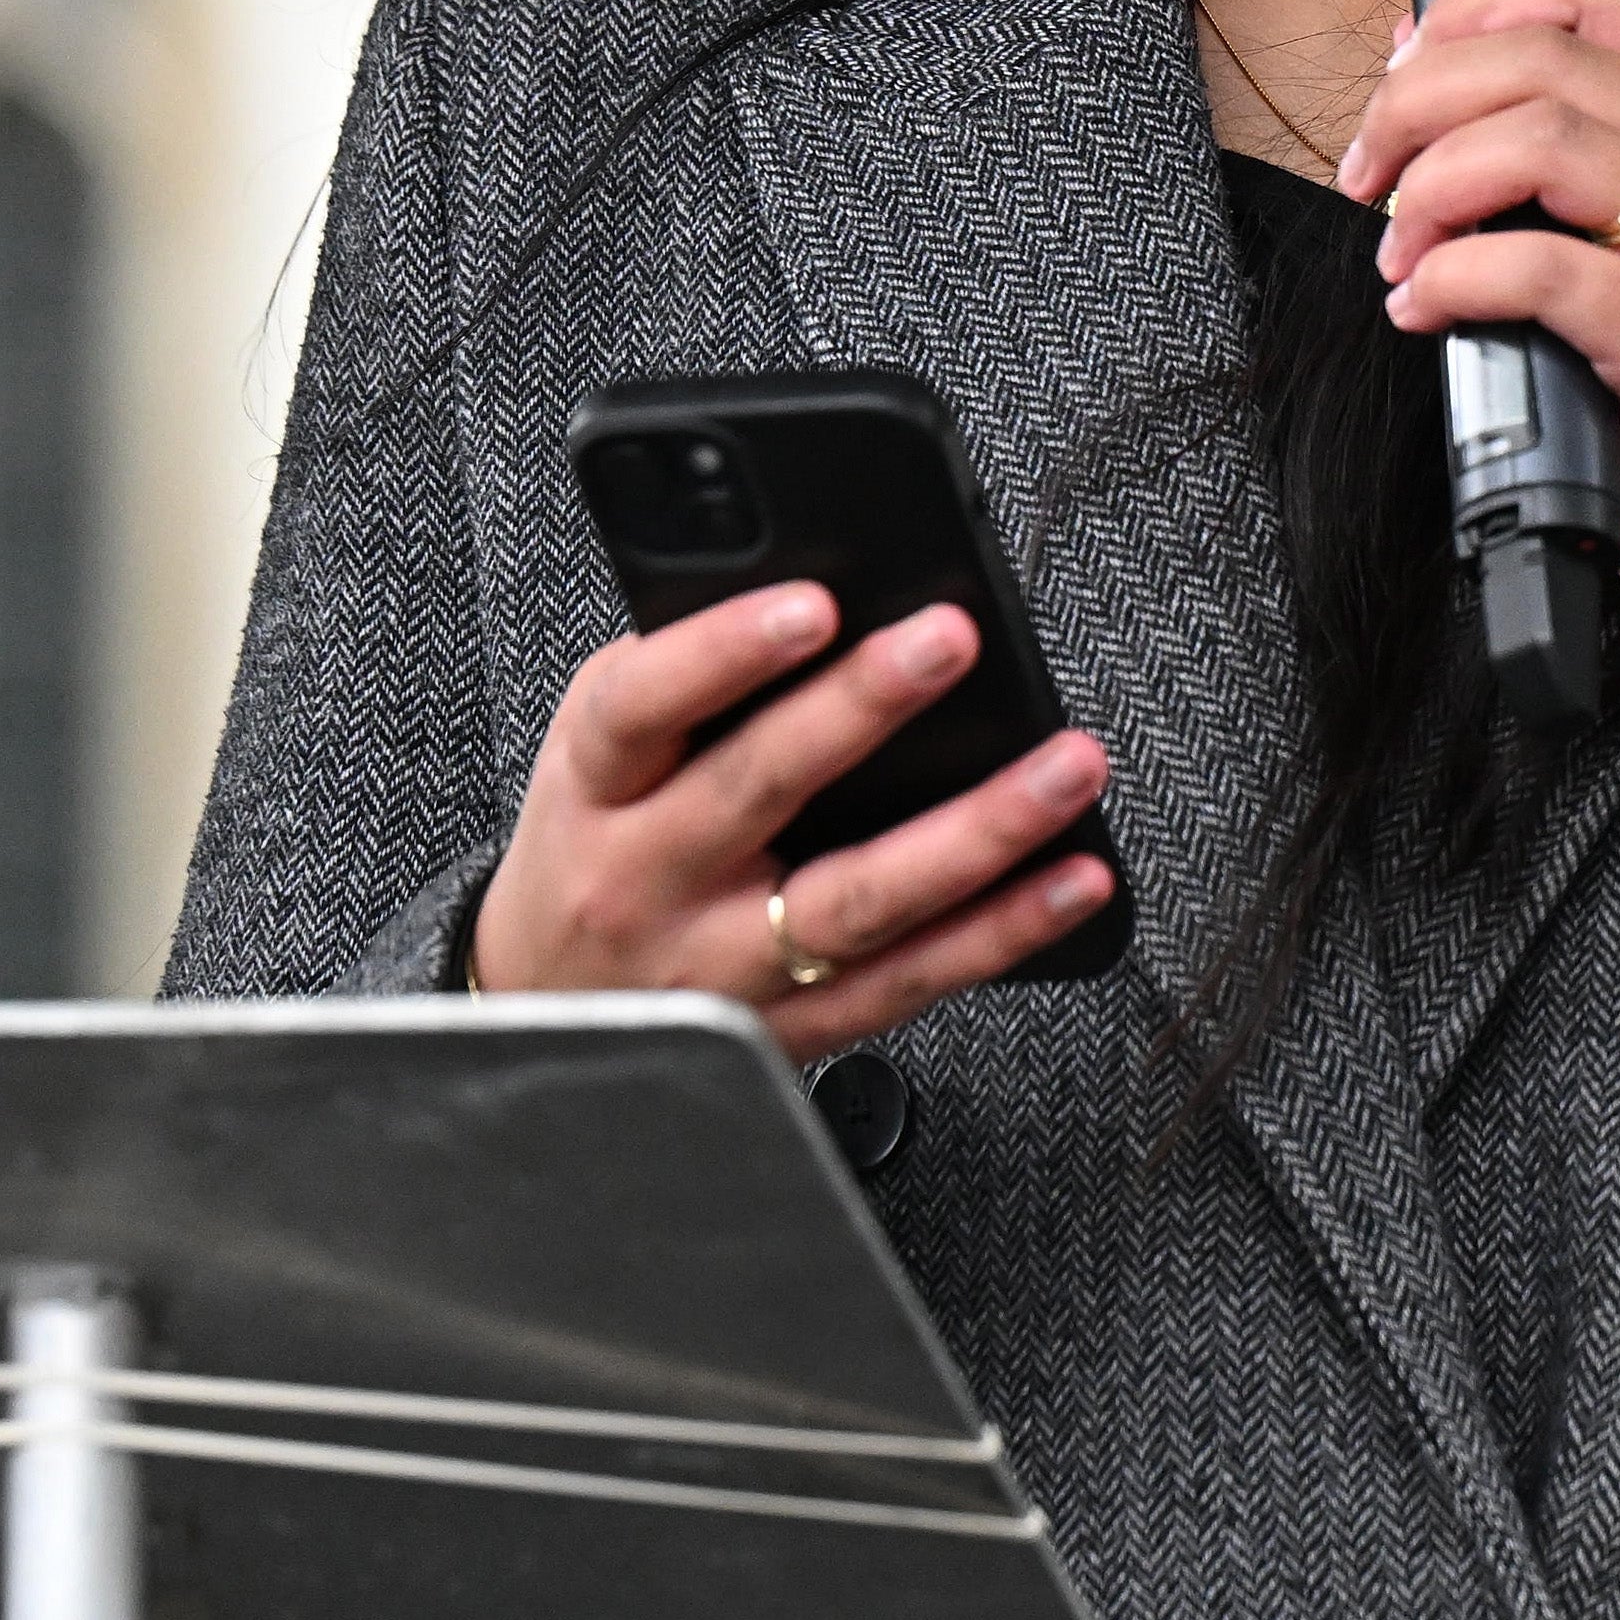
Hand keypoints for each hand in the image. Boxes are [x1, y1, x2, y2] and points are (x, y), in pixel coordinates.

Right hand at [473, 583, 1115, 1061]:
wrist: (546, 1005)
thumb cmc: (597, 840)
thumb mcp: (603, 750)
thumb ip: (693, 680)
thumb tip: (837, 592)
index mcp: (596, 787)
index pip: (641, 708)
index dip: (723, 653)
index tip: (813, 603)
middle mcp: (648, 881)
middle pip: (759, 792)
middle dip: (861, 709)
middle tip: (952, 639)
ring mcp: (722, 966)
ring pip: (855, 903)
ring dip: (976, 832)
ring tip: (1065, 767)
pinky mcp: (793, 1027)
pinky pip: (909, 981)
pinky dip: (1002, 932)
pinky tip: (1073, 879)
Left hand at [1340, 0, 1619, 829]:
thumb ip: (1540, 151)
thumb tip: (1412, 65)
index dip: (1476, 4)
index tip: (1405, 68)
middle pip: (1544, 62)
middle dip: (1418, 105)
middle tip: (1367, 173)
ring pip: (1546, 142)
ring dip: (1434, 188)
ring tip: (1400, 248)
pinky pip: (1543, 271)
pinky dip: (1453, 280)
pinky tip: (1424, 307)